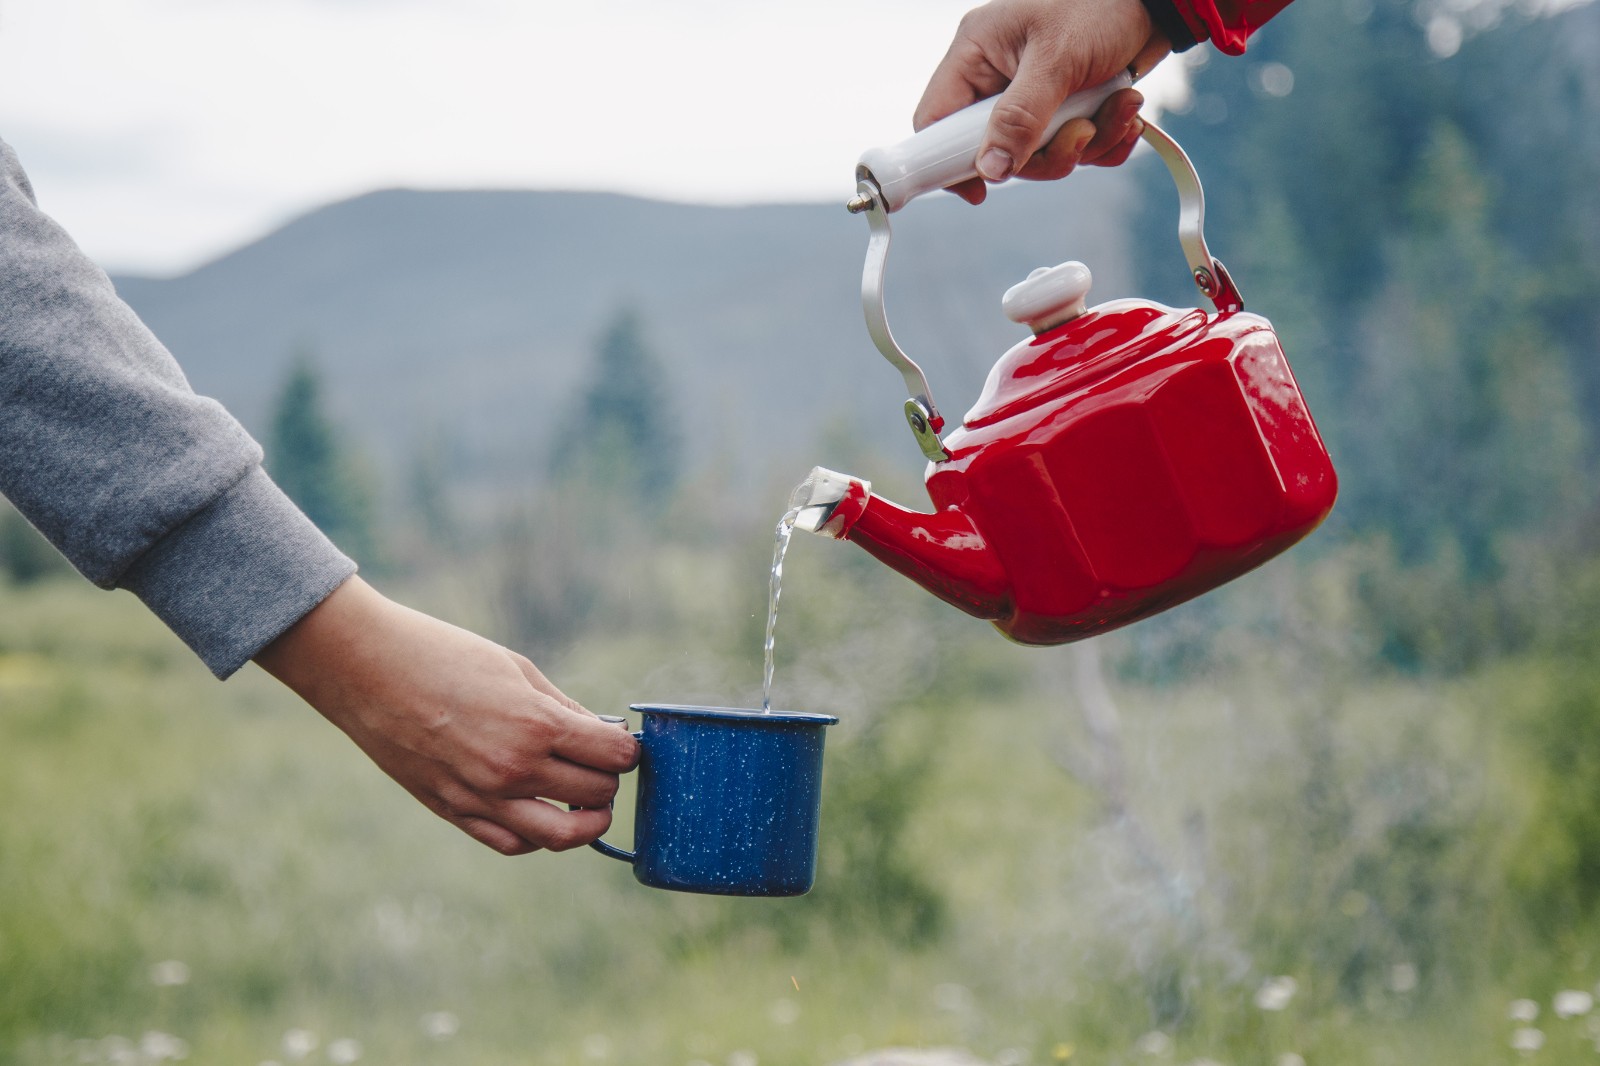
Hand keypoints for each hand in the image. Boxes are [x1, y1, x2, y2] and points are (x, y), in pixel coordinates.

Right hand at [254, 576, 638, 854]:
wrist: (368, 670)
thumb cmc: (444, 656)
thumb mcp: (517, 669)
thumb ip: (563, 708)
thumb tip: (601, 734)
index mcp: (535, 726)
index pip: (613, 756)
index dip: (627, 749)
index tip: (621, 742)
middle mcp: (513, 770)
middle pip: (595, 795)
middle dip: (610, 780)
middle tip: (604, 764)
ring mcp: (483, 798)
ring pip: (562, 837)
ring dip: (587, 822)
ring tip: (586, 801)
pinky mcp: (454, 811)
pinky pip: (513, 843)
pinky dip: (539, 836)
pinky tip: (542, 810)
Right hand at [915, 0, 1173, 203]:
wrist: (1155, 4)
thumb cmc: (1102, 5)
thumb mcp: (1057, 58)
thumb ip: (1021, 116)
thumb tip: (991, 169)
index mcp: (976, 53)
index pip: (937, 118)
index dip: (946, 160)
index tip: (978, 190)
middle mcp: (998, 80)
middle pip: (996, 151)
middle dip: (1046, 153)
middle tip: (1080, 133)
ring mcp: (1032, 98)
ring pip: (1039, 156)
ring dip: (1086, 143)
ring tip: (1119, 107)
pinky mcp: (1065, 110)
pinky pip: (1073, 149)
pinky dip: (1104, 139)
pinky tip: (1125, 111)